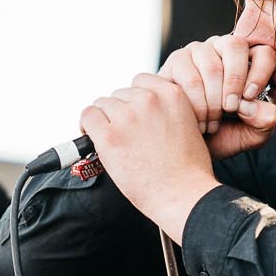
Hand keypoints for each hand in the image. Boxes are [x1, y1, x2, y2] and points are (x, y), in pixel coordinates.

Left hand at [80, 74, 271, 241]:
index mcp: (171, 95)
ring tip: (111, 141)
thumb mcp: (188, 126)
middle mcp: (148, 100)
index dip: (133, 99)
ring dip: (104, 121)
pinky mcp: (109, 136)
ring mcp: (127, 117)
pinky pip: (88, 117)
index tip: (133, 114)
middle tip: (124, 136)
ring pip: (102, 105)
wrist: (182, 194)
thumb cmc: (188, 170)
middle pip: (119, 94)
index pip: (141, 81)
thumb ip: (167, 111)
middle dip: (119, 113)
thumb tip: (145, 112)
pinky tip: (93, 139)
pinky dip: (86, 127)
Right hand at [156, 33, 275, 159]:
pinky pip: (190, 78)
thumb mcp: (249, 136)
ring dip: (213, 100)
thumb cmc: (219, 137)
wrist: (185, 145)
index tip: (250, 98)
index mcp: (247, 61)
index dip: (260, 72)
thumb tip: (260, 107)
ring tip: (211, 124)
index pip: (263, 51)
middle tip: (230, 108)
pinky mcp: (176, 61)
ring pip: (212, 66)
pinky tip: (196, 121)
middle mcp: (222, 49)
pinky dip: (196, 104)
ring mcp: (197, 52)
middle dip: (235, 80)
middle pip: (235, 45)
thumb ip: (263, 122)